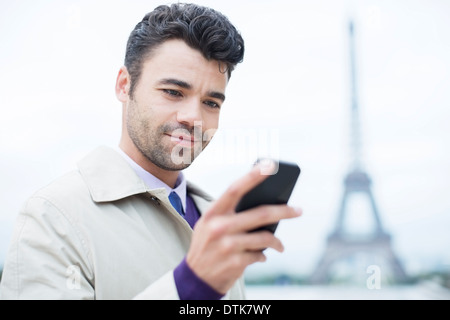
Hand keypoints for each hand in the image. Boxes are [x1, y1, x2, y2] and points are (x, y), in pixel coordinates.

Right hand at [186, 161, 301, 293]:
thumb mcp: (209, 225)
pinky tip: (260, 256)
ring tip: (280, 245)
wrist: (194, 278)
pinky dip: (263, 256)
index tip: (270, 165)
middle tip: (298, 210)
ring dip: (277, 242)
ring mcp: (227, 246)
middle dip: (284, 211)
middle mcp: (219, 227)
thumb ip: (229, 214)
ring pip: (265, 237)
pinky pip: (260, 255)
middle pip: (260, 214)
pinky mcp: (235, 263)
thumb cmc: (207, 245)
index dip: (252, 176)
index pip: (234, 189)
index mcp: (212, 213)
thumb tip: (265, 203)